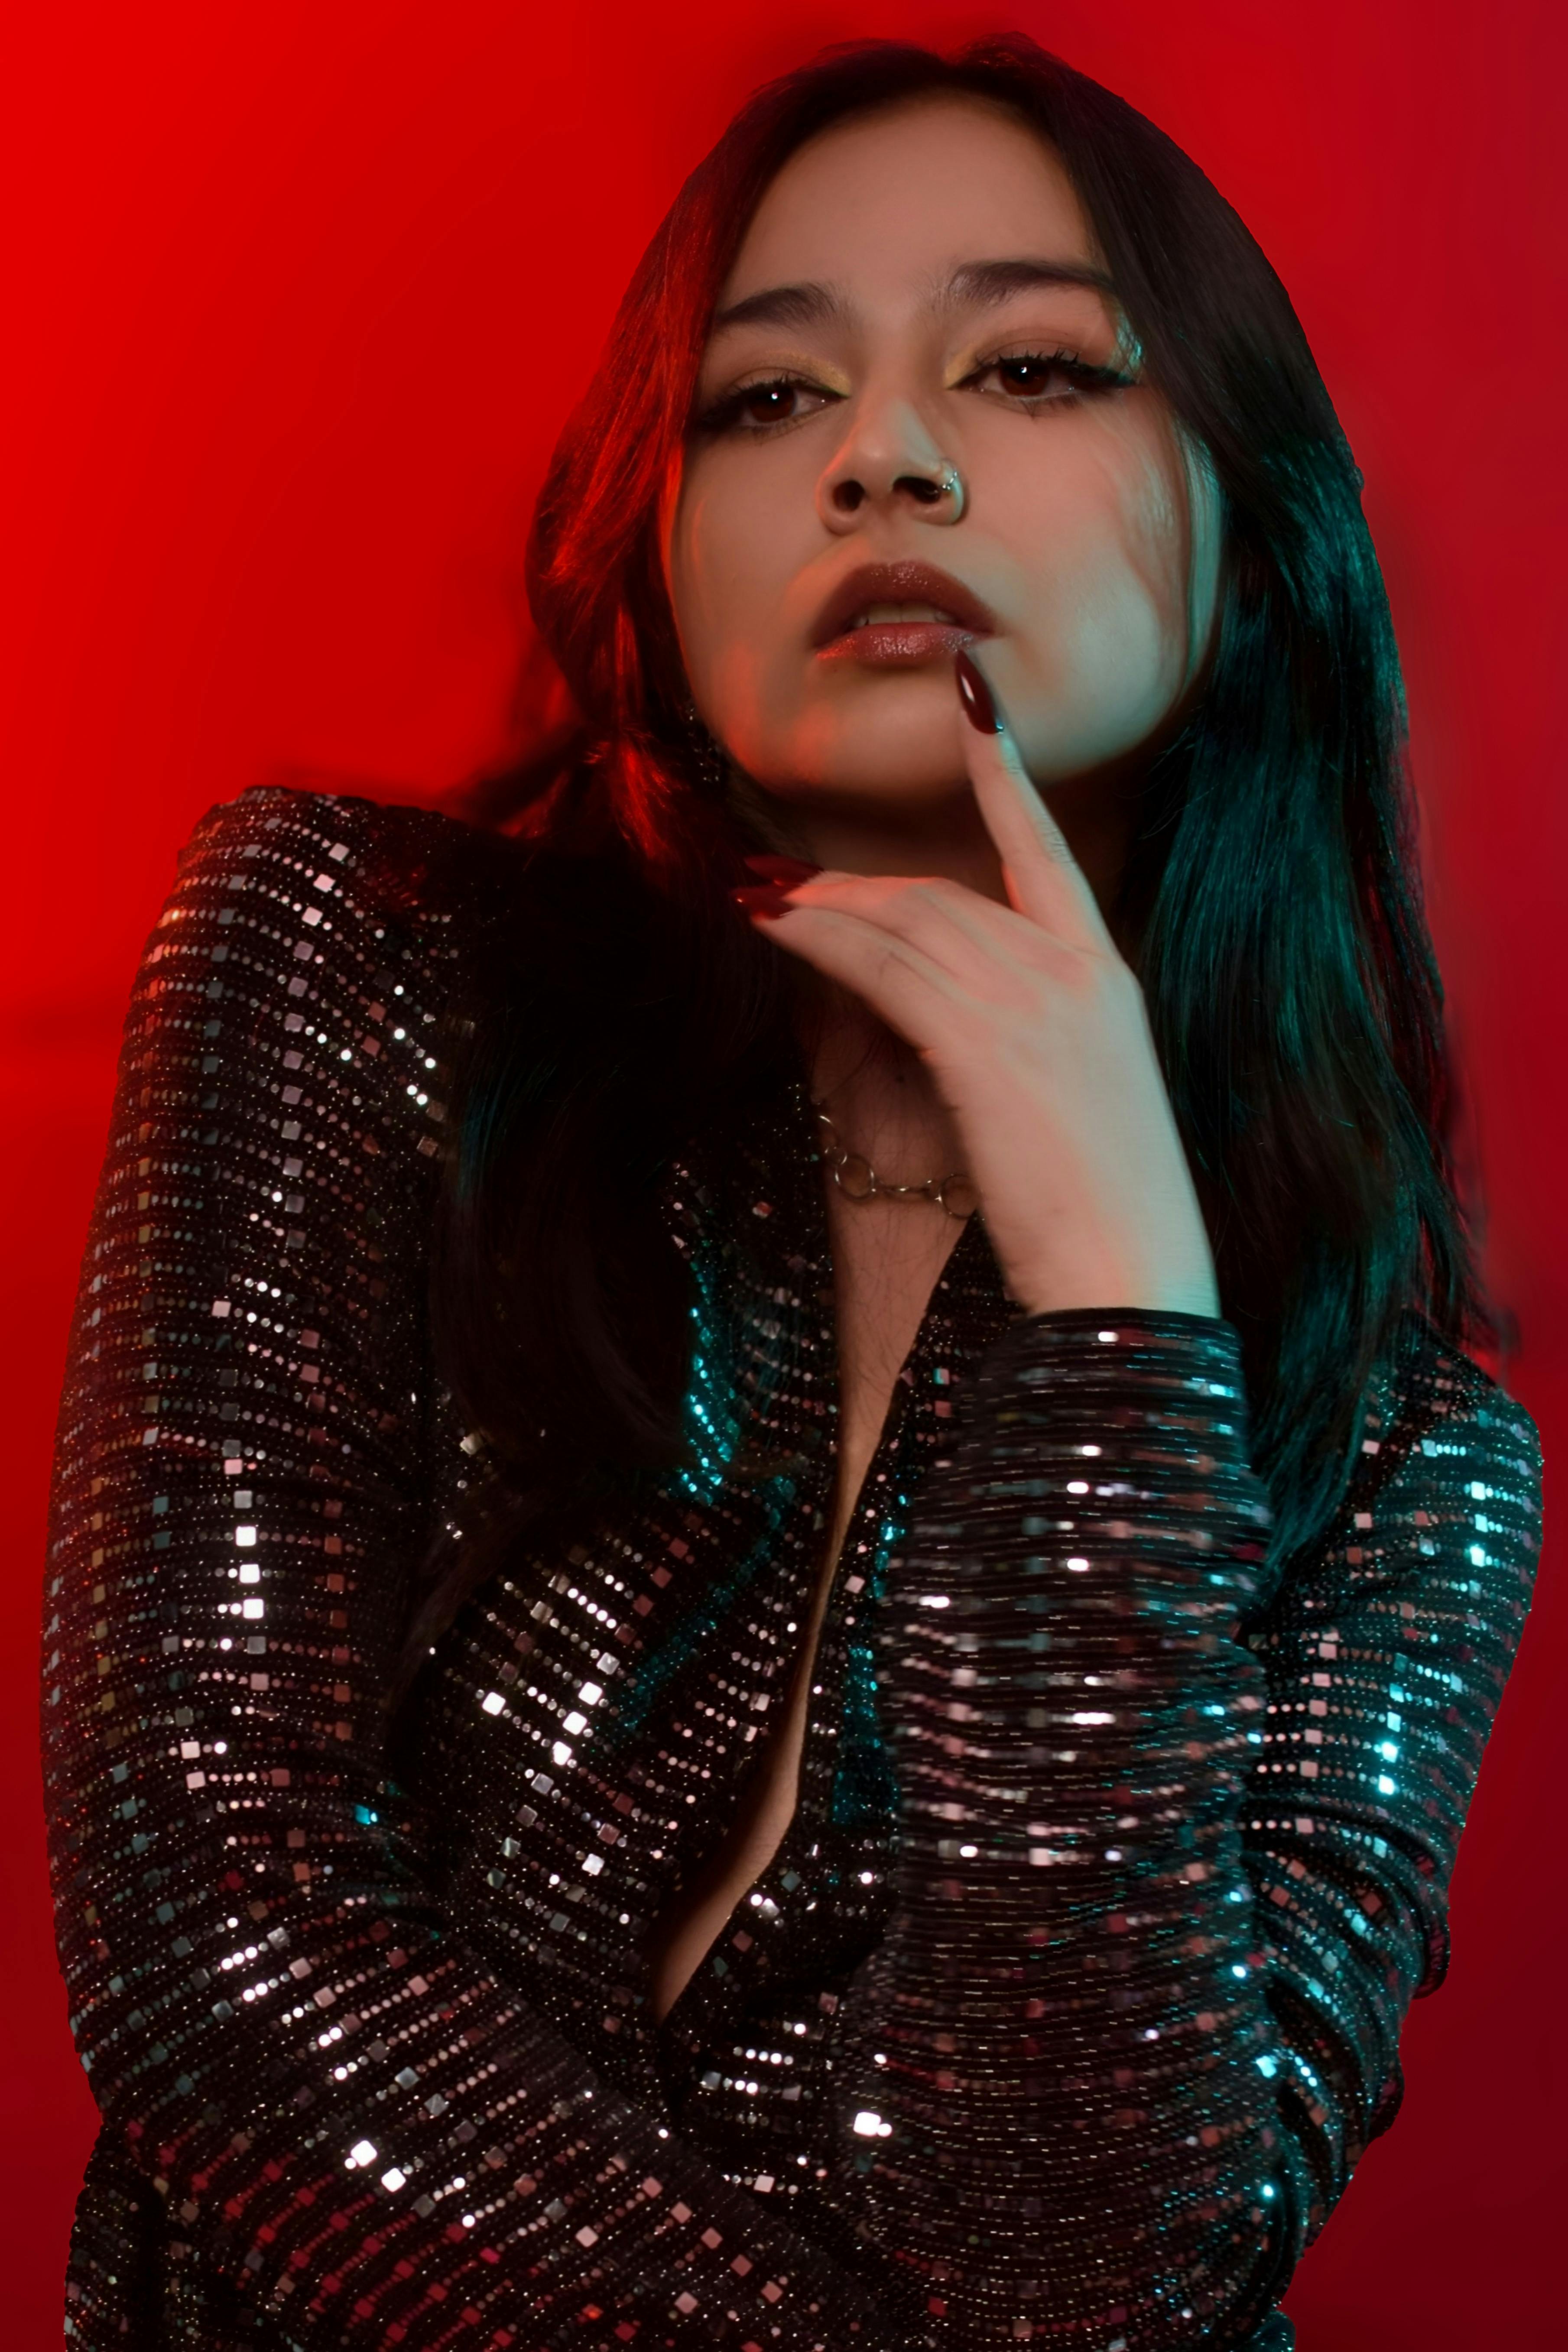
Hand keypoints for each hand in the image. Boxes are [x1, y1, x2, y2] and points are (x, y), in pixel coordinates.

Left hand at [736, 655, 1219, 1319]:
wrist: (1127, 1277)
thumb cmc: (1105, 1208)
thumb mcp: (1079, 1100)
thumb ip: (1023, 1039)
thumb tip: (947, 1014)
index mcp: (1107, 977)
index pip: (1047, 849)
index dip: (1003, 769)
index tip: (972, 695)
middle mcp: (1071, 972)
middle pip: (942, 893)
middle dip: (850, 884)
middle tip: (777, 879)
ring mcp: (1031, 1003)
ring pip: (904, 924)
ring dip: (820, 909)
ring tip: (758, 900)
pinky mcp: (983, 1045)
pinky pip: (884, 969)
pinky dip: (820, 943)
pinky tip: (773, 930)